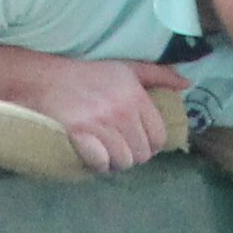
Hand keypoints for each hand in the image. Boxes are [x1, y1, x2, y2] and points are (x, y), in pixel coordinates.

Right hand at [19, 52, 194, 172]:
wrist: (45, 79)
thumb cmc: (88, 75)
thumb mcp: (126, 68)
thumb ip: (158, 75)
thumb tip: (186, 84)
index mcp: (136, 95)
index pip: (158, 137)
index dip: (149, 144)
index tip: (135, 140)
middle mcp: (122, 110)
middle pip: (142, 154)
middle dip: (131, 154)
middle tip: (116, 145)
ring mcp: (101, 123)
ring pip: (123, 162)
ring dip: (114, 161)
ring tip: (104, 150)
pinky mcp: (81, 134)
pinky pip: (101, 164)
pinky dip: (97, 163)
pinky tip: (91, 153)